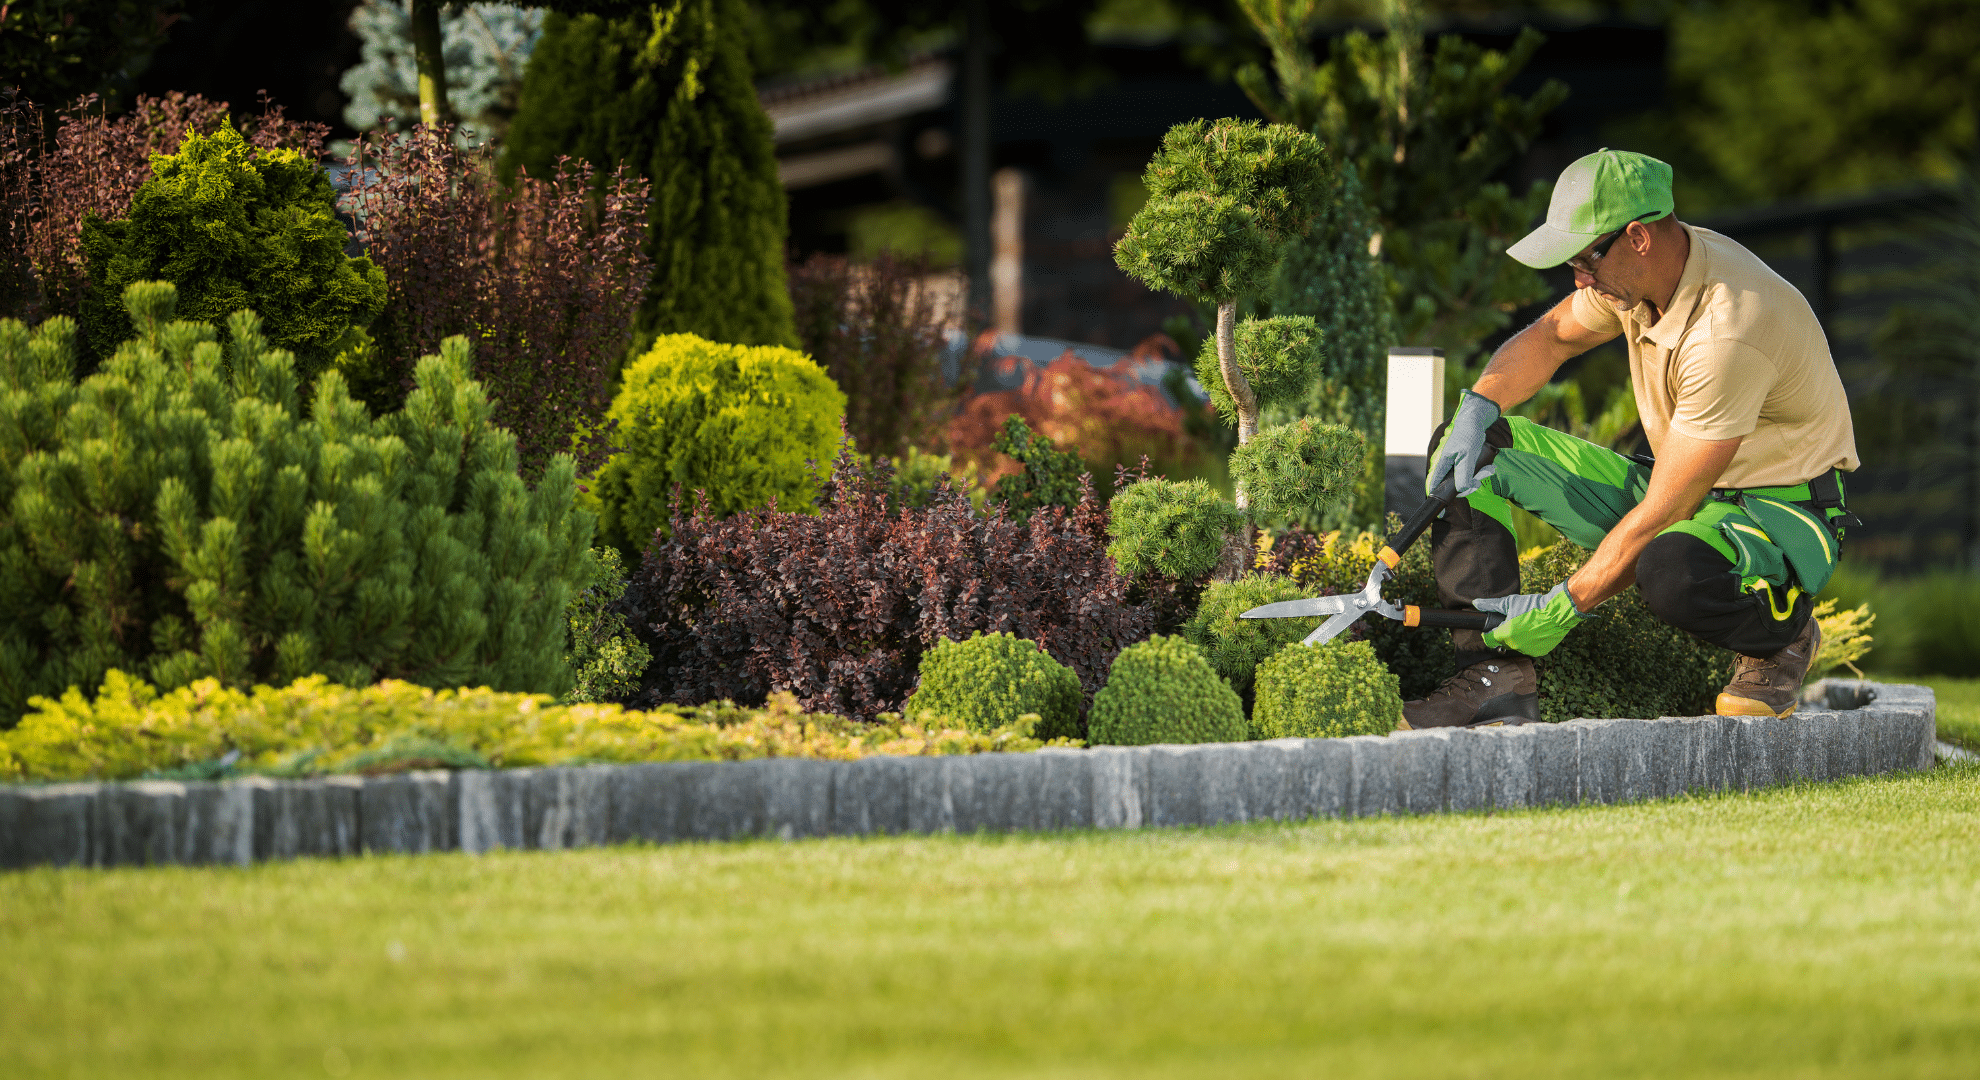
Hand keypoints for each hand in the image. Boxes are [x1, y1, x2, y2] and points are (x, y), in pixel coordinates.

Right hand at [1426, 389, 1499, 496]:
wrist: (1477, 420)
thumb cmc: (1469, 436)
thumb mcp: (1467, 457)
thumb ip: (1464, 476)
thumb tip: (1464, 490)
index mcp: (1442, 464)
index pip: (1434, 486)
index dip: (1437, 500)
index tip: (1441, 514)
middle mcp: (1446, 465)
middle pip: (1454, 485)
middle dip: (1469, 485)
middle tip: (1480, 481)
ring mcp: (1455, 463)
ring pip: (1464, 479)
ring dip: (1478, 477)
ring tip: (1489, 469)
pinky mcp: (1465, 461)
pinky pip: (1471, 472)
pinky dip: (1480, 471)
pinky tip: (1488, 466)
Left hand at [1477, 581, 1593, 655]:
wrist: (1557, 612)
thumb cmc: (1533, 605)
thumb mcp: (1510, 602)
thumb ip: (1491, 605)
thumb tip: (1476, 603)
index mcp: (1506, 634)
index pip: (1489, 640)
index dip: (1488, 633)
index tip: (1491, 629)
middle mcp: (1515, 645)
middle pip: (1503, 642)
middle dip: (1504, 634)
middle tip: (1512, 623)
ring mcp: (1528, 650)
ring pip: (1516, 646)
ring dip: (1517, 639)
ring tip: (1525, 626)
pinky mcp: (1539, 652)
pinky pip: (1529, 648)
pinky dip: (1530, 642)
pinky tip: (1534, 632)